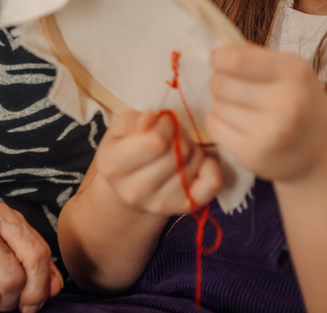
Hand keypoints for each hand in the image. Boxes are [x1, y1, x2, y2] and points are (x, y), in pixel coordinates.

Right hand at [94, 110, 221, 215]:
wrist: (129, 189)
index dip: (164, 124)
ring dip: (192, 147)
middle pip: (178, 152)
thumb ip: (134, 120)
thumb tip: (151, 119)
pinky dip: (211, 166)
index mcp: (114, 166)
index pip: (155, 141)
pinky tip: (196, 162)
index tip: (160, 123)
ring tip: (177, 149)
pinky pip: (212, 182)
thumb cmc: (126, 150)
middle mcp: (135, 191)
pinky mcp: (184, 208)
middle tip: (170, 136)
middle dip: (179, 135)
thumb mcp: (121, 129)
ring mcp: (161, 204)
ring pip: (194, 161)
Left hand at [206, 45, 326, 183]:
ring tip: (243, 110)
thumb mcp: (289, 70)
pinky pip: (214, 127)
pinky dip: (219, 123)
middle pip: (221, 83)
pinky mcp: (254, 155)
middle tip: (235, 89)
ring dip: (221, 105)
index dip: (219, 58)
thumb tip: (216, 50)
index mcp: (295, 72)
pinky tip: (237, 126)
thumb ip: (254, 55)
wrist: (321, 151)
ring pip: (216, 106)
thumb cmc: (299, 102)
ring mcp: (271, 132)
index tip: (219, 61)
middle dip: (221, 82)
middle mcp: (287, 103)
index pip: (236, 59)